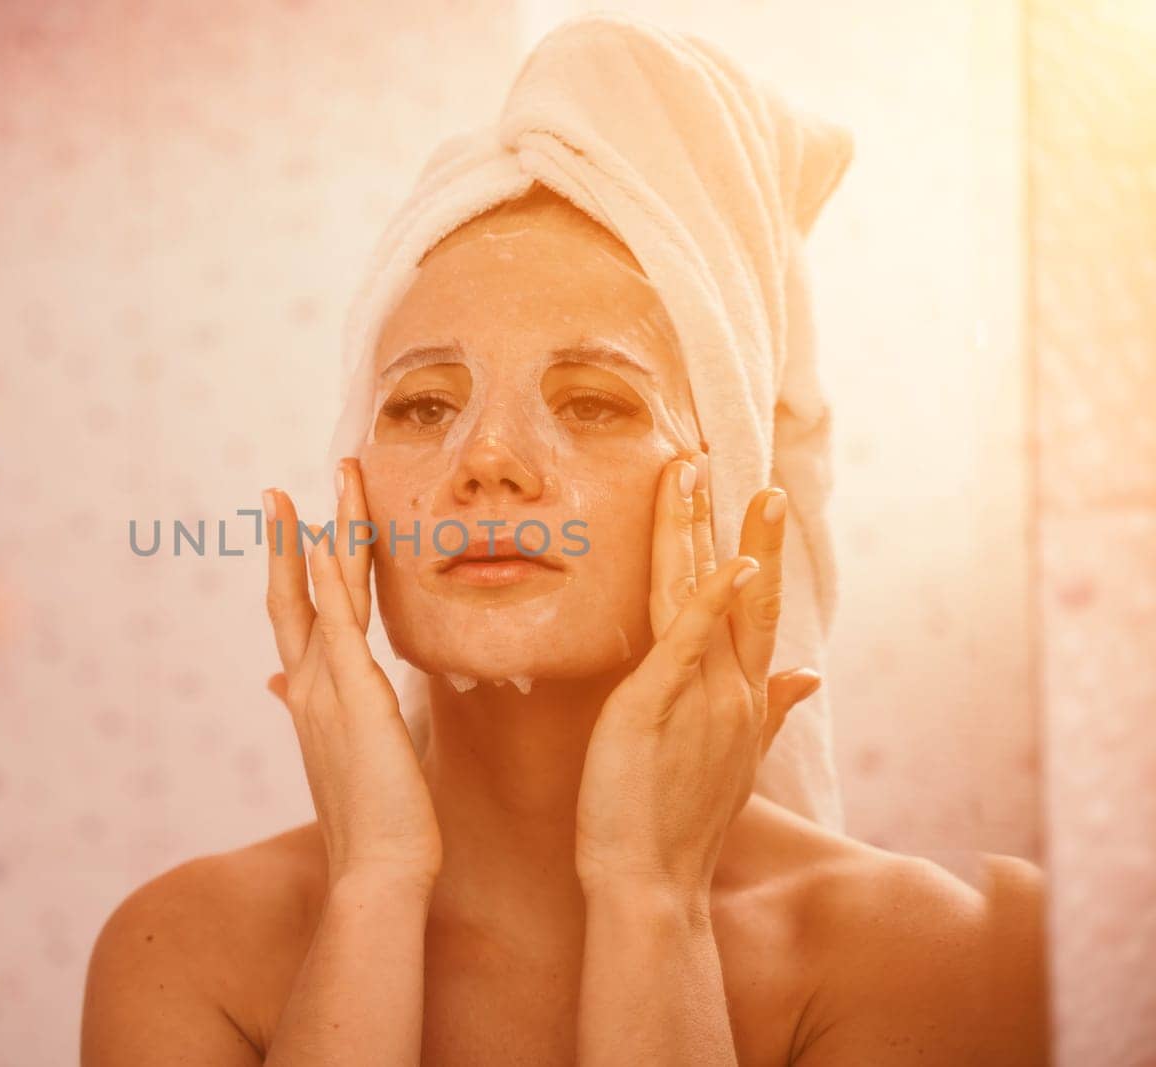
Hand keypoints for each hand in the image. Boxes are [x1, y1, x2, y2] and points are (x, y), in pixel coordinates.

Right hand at [262, 458, 440, 889]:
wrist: (377, 870)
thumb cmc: (372, 820)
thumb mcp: (340, 752)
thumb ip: (313, 708)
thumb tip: (277, 681)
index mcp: (308, 694)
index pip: (298, 614)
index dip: (291, 565)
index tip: (291, 521)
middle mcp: (308, 683)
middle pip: (297, 591)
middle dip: (293, 533)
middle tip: (286, 486)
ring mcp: (327, 686)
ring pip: (324, 591)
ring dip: (323, 530)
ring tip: (330, 480)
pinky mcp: (355, 695)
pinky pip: (339, 624)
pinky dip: (326, 578)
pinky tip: (323, 536)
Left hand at [574, 452, 819, 897]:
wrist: (655, 884)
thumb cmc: (680, 827)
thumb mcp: (736, 761)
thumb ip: (772, 713)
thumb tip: (808, 677)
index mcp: (743, 700)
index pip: (754, 614)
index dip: (759, 558)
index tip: (760, 508)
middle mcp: (732, 690)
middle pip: (745, 594)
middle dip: (748, 531)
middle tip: (754, 476)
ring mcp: (701, 694)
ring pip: (705, 596)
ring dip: (705, 532)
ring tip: (699, 476)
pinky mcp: (657, 701)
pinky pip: (688, 639)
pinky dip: (709, 598)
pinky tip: (725, 562)